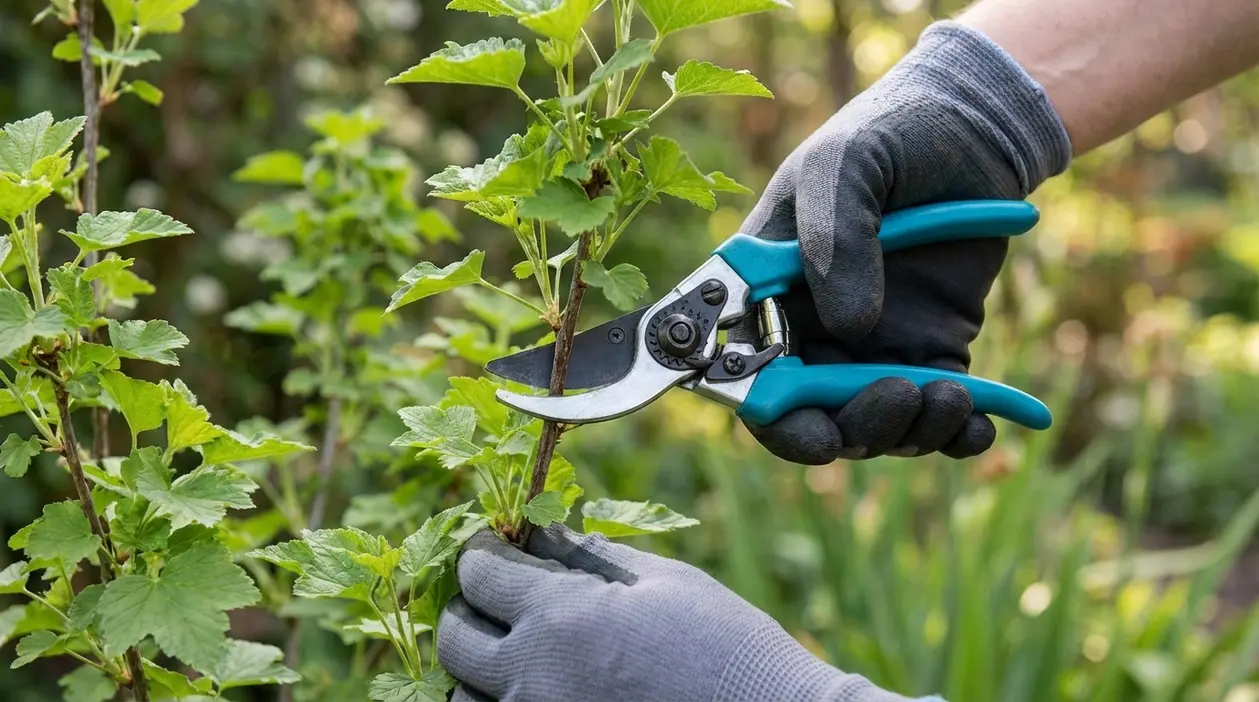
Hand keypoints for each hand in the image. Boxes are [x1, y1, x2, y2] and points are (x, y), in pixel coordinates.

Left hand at [437, 526, 914, 701]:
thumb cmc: (727, 646)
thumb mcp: (663, 583)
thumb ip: (590, 558)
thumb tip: (542, 535)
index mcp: (562, 616)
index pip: (481, 572)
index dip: (483, 551)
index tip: (495, 546)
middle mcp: (535, 677)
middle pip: (453, 637)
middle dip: (468, 606)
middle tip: (496, 596)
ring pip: (460, 699)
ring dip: (477, 670)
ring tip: (513, 651)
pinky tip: (532, 688)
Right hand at [735, 21, 1070, 463]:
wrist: (976, 128)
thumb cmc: (890, 134)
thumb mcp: (846, 163)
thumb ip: (834, 236)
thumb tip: (851, 328)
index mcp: (765, 291)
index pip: (746, 374)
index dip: (772, 417)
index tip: (818, 434)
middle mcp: (811, 330)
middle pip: (811, 416)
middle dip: (853, 428)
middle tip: (898, 399)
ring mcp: (872, 346)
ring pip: (875, 424)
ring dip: (910, 431)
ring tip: (951, 397)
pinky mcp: (932, 351)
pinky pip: (936, 415)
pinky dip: (958, 433)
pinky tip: (979, 424)